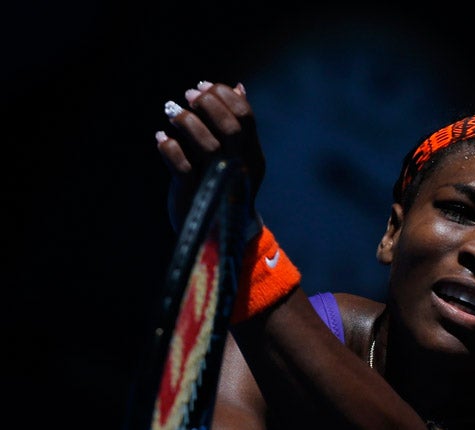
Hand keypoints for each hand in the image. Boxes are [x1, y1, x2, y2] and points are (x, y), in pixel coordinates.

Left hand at [155, 81, 265, 236]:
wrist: (217, 237)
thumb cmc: (224, 188)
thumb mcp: (236, 157)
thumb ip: (237, 126)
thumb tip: (239, 86)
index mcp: (252, 157)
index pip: (246, 117)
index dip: (224, 95)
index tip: (204, 85)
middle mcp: (240, 168)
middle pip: (231, 128)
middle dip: (208, 105)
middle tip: (188, 95)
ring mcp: (219, 182)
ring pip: (208, 146)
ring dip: (187, 122)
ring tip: (172, 113)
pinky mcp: (196, 195)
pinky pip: (182, 166)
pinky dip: (169, 147)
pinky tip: (161, 138)